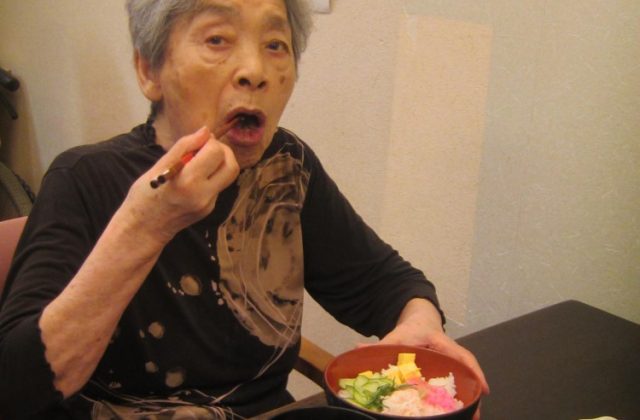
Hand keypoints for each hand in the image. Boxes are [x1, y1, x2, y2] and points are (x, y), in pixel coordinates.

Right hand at [123, 126, 239, 244]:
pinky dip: (212, 176)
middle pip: (232, 166)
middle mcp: (203, 194)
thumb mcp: (158, 166)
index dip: (210, 142)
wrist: (144, 228)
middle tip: (207, 148)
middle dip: (223, 151)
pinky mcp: (210, 210)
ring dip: (220, 163)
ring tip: (200, 161)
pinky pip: (219, 186)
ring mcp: (209, 204)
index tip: (198, 142)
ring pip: (228, 176)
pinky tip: (195, 177)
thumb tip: (206, 131)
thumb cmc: (144, 195)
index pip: (216, 152)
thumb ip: (184, 147)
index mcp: (188, 180)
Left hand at [370, 299, 489, 418]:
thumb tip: (359, 349)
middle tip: (476, 414)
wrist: (419, 321)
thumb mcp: (397, 335)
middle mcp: (451, 353)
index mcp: (441, 342)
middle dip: (474, 392)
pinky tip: (458, 413)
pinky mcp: (448, 371)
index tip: (483, 388)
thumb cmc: (412, 329)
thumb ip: (381, 344)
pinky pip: (456, 384)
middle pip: (468, 371)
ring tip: (471, 417)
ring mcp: (451, 362)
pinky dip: (458, 398)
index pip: (462, 355)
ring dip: (468, 398)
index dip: (473, 371)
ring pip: (464, 379)